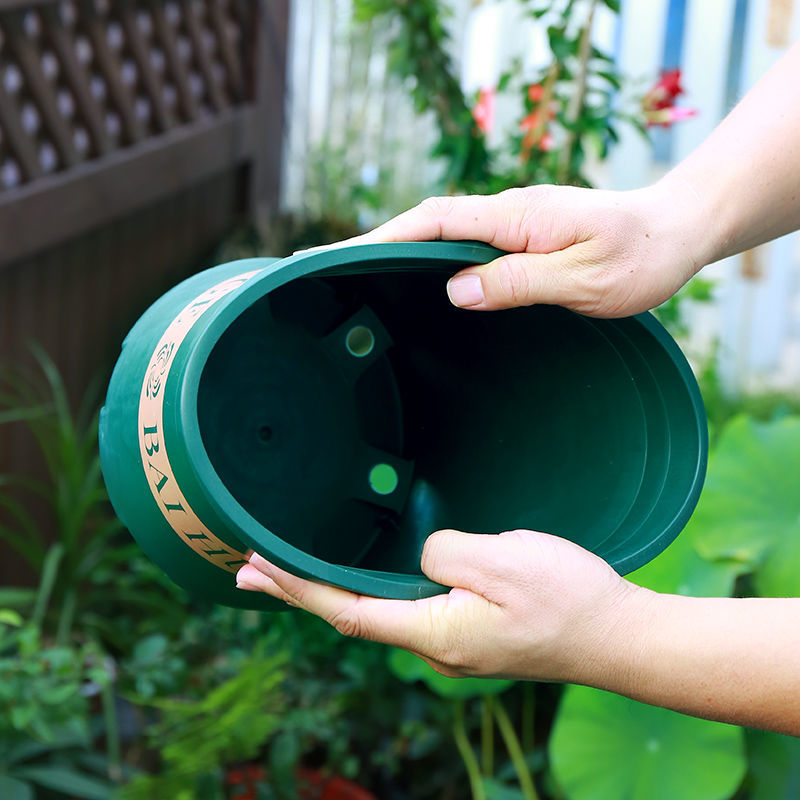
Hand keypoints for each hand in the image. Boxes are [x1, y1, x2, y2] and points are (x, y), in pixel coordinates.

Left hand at [236, 528, 637, 683]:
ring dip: (332, 589)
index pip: (345, 611)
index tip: (253, 565)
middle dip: (297, 590)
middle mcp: (436, 646)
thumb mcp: (503, 561)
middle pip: (351, 616)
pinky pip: (406, 609)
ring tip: (294, 567)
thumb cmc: (569, 600)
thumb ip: (445, 554)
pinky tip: (367, 577)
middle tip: (248, 566)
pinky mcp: (472, 631)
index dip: (295, 588)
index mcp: (435, 632)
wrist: (620, 636)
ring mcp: (454, 642)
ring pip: (377, 613)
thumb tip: (421, 556)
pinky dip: (370, 590)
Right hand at [347, 179, 713, 317]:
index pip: (434, 223)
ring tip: (360, 275)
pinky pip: (468, 243)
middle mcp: (510, 213)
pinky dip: (434, 255)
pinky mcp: (525, 235)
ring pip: (446, 232)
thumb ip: (518, 281)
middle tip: (331, 265)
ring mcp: (516, 222)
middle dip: (377, 242)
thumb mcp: (581, 278)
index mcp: (517, 218)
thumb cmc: (639, 258)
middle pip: (428, 223)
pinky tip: (422, 278)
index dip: (384, 238)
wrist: (677, 231)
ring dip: (402, 249)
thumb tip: (455, 290)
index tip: (342, 255)